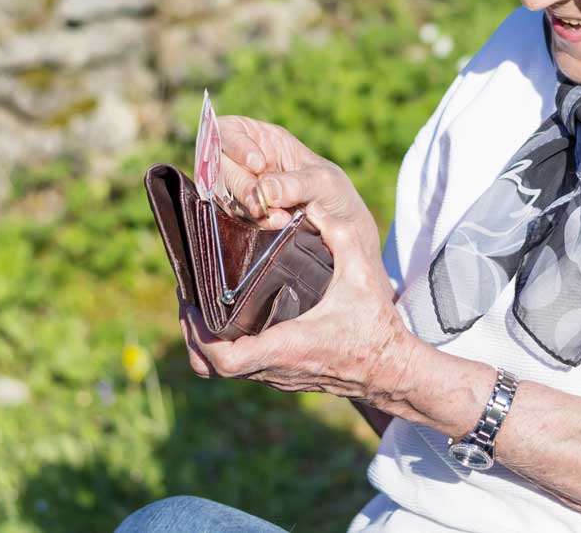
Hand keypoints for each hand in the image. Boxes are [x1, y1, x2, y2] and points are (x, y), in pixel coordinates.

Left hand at [180, 120, 417, 408]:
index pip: (225, 358)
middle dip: (191, 333)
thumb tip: (316, 204)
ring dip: (203, 341)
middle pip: (209, 366)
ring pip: (219, 370)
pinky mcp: (281, 376)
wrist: (392, 371)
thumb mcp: (361, 277)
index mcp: (287, 346)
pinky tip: (229, 316)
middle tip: (188, 297)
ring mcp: (275, 376)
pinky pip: (238, 368)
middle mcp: (274, 367)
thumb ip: (341, 239)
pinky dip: (222, 346)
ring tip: (201, 304)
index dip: (199, 335)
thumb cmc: (376, 328)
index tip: (192, 304)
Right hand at [215, 115, 365, 231]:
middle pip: (220, 165)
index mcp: (264, 140)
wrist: (343, 229)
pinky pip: (235, 216)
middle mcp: (247, 162)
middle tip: (263, 202)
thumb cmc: (334, 193)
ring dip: (248, 207)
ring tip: (280, 217)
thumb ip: (295, 183)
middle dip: (241, 185)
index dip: (235, 144)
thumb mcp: (323, 181)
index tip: (257, 164)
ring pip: (223, 193)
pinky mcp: (244, 214)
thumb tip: (265, 190)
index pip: (229, 131)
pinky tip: (277, 223)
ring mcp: (243, 188)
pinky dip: (254, 222)